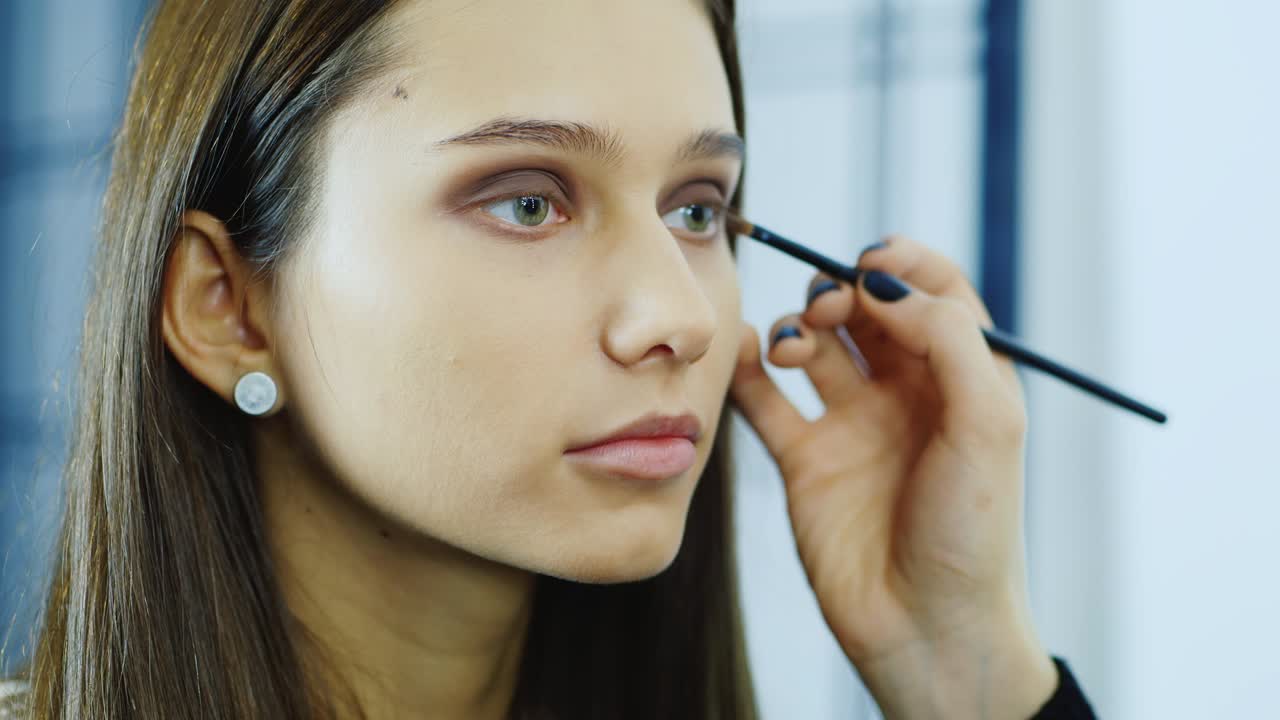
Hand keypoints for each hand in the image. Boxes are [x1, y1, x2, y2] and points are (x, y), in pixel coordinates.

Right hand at [728, 236, 1057, 719]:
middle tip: (830, 311)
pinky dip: (748, 367)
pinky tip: (745, 354)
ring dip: (796, 327)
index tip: (870, 262)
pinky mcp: (804, 460)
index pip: (934, 291)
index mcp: (962, 378)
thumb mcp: (989, 423)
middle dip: (840, 292)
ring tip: (793, 350)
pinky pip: (766, 398)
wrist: (925, 626)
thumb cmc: (973, 532)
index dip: (903, 264)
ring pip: (814, 346)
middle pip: (866, 311)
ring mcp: (852, 425)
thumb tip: (884, 285)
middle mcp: (906, 393)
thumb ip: (947, 337)